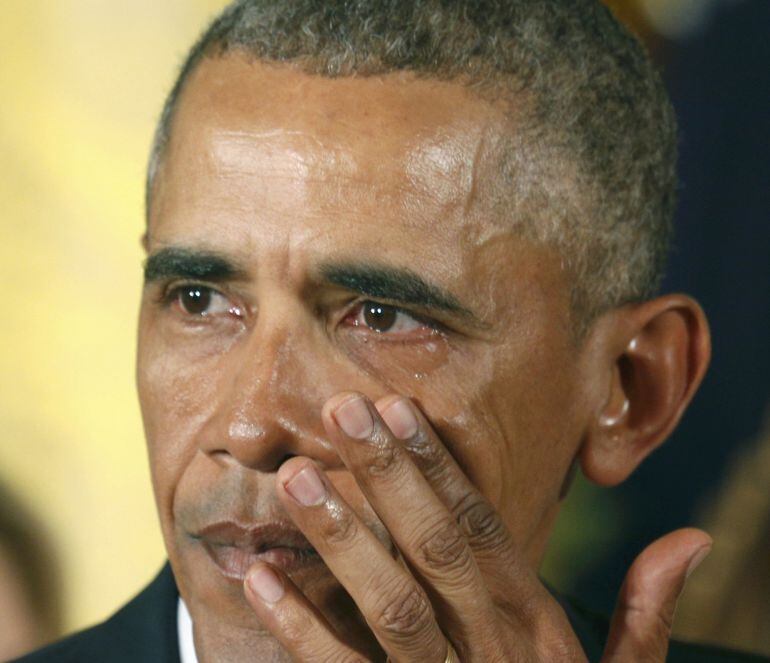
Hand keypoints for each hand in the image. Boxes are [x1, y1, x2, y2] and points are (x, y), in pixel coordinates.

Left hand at [243, 392, 711, 661]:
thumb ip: (646, 615)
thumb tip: (693, 541)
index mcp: (534, 628)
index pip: (483, 530)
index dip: (439, 468)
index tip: (397, 409)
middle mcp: (488, 651)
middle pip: (434, 551)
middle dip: (387, 477)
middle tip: (342, 411)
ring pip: (389, 606)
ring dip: (340, 540)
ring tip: (296, 478)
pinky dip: (298, 627)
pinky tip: (259, 575)